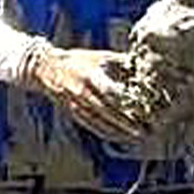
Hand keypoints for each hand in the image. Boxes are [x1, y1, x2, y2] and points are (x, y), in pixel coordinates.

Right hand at [21, 45, 144, 142]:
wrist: (45, 68)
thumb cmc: (77, 60)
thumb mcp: (99, 56)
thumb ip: (122, 62)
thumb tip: (147, 69)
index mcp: (90, 77)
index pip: (112, 94)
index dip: (129, 103)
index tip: (146, 110)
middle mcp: (81, 93)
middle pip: (108, 112)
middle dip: (128, 123)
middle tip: (148, 130)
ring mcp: (75, 105)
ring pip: (101, 123)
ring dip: (120, 132)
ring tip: (138, 137)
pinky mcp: (72, 113)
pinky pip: (92, 126)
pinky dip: (107, 133)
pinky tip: (120, 138)